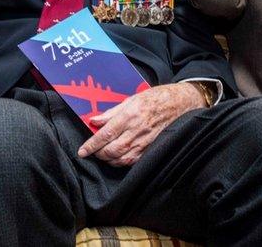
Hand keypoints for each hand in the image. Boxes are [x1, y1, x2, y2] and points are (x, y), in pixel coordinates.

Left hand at [76, 83, 206, 166]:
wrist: (180, 104)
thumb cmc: (155, 98)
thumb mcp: (131, 99)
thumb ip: (111, 112)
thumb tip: (94, 121)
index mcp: (129, 116)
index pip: (105, 135)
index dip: (91, 145)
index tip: (82, 152)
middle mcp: (136, 131)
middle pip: (111, 150)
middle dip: (98, 154)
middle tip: (91, 151)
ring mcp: (144, 143)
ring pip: (121, 159)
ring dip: (108, 159)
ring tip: (102, 154)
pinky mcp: (150, 149)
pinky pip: (132, 161)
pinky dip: (121, 162)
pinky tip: (116, 158)